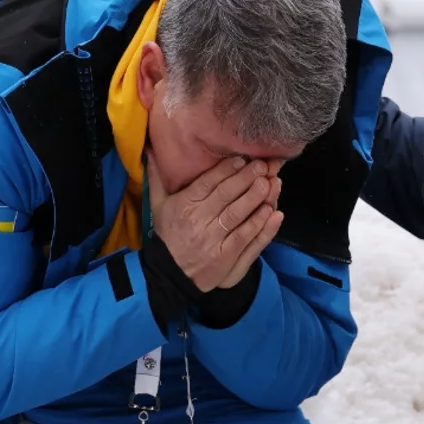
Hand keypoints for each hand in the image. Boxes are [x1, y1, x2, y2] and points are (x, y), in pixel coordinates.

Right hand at [149, 155, 284, 291]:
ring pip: (238, 217)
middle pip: (226, 197)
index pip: (207, 184)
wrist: (170, 274)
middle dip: (246, 179)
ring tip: (272, 184)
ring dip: (256, 199)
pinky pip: (246, 239)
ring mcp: (214, 242)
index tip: (243, 159)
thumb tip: (150, 149)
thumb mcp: (158, 206)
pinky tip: (273, 213)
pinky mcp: (227, 259)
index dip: (226, 170)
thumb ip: (157, 178)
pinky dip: (262, 227)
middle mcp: (198, 222)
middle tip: (264, 166)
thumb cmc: (169, 235)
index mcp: (183, 205)